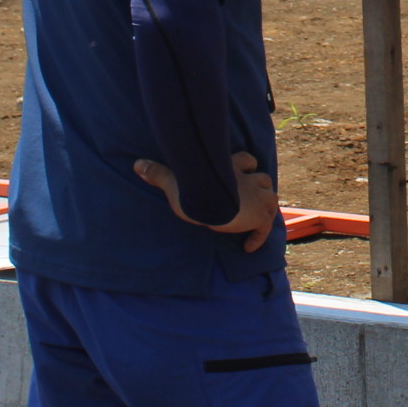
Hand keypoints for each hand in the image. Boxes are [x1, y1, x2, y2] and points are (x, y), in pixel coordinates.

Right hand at [134, 149, 284, 251]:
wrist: (211, 200)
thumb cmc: (192, 189)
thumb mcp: (174, 181)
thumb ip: (158, 173)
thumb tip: (136, 164)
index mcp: (230, 168)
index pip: (246, 159)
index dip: (246, 163)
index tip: (245, 167)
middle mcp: (246, 180)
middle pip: (263, 178)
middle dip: (260, 186)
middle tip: (254, 197)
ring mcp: (256, 198)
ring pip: (270, 198)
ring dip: (266, 205)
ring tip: (256, 218)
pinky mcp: (259, 216)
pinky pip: (264, 227)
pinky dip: (259, 237)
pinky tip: (249, 247)